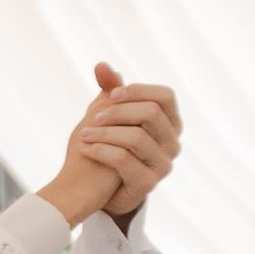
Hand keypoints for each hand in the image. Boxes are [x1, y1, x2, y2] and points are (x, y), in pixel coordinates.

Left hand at [76, 64, 180, 216]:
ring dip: (103, 133)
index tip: (112, 93)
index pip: (165, 96)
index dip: (138, 90)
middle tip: (93, 117)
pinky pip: (123, 159)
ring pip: (136, 137)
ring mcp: (163, 165)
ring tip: (82, 135)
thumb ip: (110, 90)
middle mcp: (172, 144)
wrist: (98, 189)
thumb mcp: (109, 115)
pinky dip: (100, 150)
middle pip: (151, 113)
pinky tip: (84, 149)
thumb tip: (100, 65)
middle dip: (118, 111)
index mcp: (170, 124)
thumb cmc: (108, 145)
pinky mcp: (148, 184)